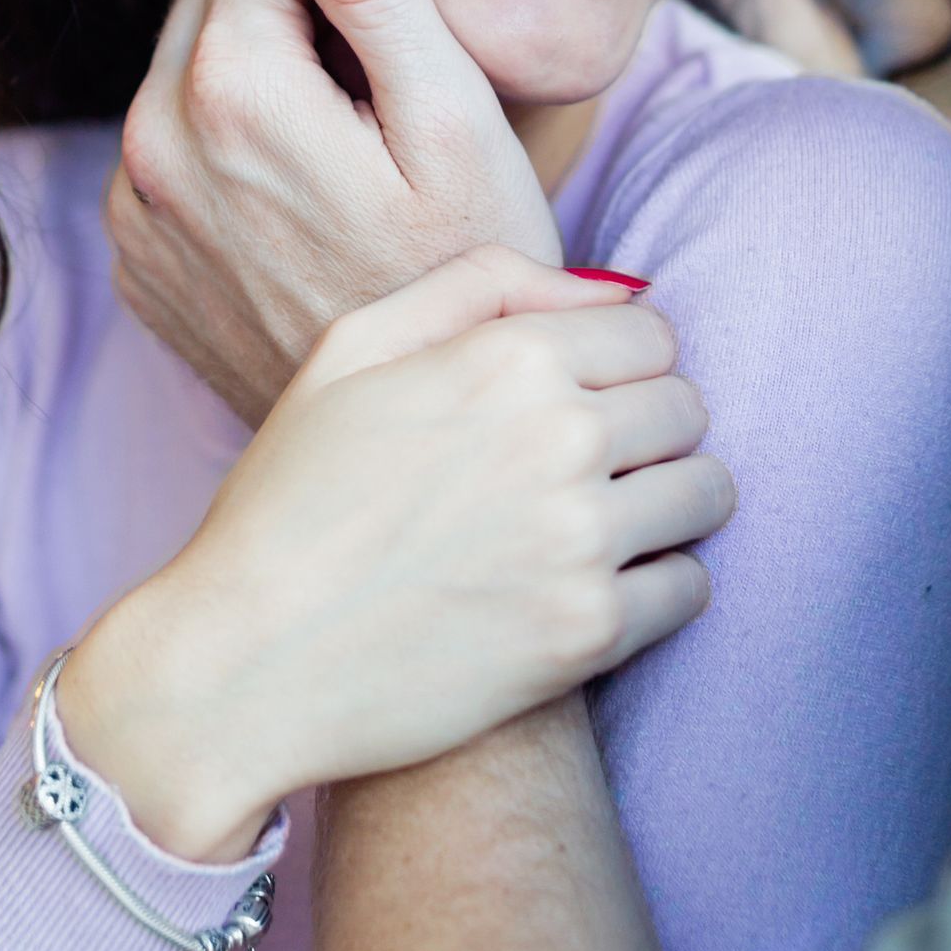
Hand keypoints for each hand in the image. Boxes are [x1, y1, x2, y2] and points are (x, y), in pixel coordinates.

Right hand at [58, 247, 734, 861]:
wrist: (244, 664)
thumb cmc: (287, 503)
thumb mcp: (349, 352)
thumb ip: (479, 287)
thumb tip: (608, 286)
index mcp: (507, 359)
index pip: (651, 333)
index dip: (618, 365)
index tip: (580, 401)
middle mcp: (559, 439)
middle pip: (687, 407)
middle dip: (648, 429)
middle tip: (586, 469)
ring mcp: (580, 541)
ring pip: (706, 493)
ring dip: (666, 504)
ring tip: (599, 526)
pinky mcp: (590, 634)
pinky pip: (690, 587)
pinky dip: (657, 587)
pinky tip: (592, 588)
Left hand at [108, 0, 557, 423]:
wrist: (414, 444)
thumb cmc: (461, 275)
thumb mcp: (454, 118)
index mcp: (229, 89)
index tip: (389, 59)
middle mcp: (151, 144)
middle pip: (210, 1)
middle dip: (287, 27)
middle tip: (373, 116)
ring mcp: (134, 212)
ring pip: (185, 76)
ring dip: (254, 92)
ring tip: (342, 172)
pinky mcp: (137, 263)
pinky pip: (171, 159)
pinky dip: (227, 164)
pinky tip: (301, 220)